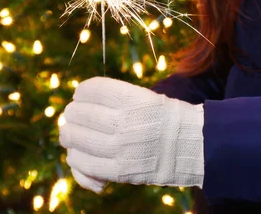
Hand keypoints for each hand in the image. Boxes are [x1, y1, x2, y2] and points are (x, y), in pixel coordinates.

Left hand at [59, 77, 203, 192]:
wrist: (192, 146)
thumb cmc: (166, 119)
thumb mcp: (146, 98)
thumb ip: (117, 99)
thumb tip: (80, 102)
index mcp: (135, 100)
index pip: (94, 90)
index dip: (82, 91)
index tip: (80, 94)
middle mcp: (127, 122)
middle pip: (83, 114)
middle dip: (73, 113)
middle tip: (72, 114)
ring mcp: (122, 148)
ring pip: (79, 139)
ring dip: (69, 135)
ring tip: (68, 133)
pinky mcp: (121, 170)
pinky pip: (86, 164)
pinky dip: (76, 159)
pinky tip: (76, 154)